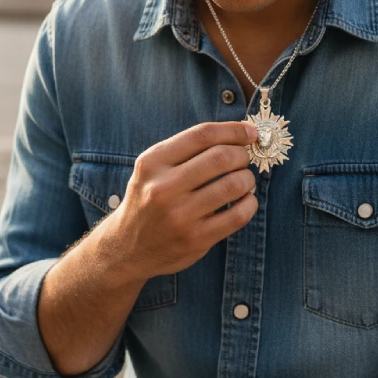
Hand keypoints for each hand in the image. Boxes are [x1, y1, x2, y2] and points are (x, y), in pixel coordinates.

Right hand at [105, 122, 259, 281]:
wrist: (127, 247)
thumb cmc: (149, 198)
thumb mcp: (153, 167)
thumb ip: (187, 149)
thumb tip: (238, 134)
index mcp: (153, 162)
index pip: (202, 135)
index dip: (233, 130)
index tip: (250, 132)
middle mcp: (163, 187)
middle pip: (221, 157)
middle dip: (242, 154)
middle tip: (244, 158)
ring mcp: (180, 215)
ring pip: (233, 185)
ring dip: (247, 179)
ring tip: (244, 180)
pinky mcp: (195, 239)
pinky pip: (237, 215)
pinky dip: (250, 203)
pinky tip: (245, 201)